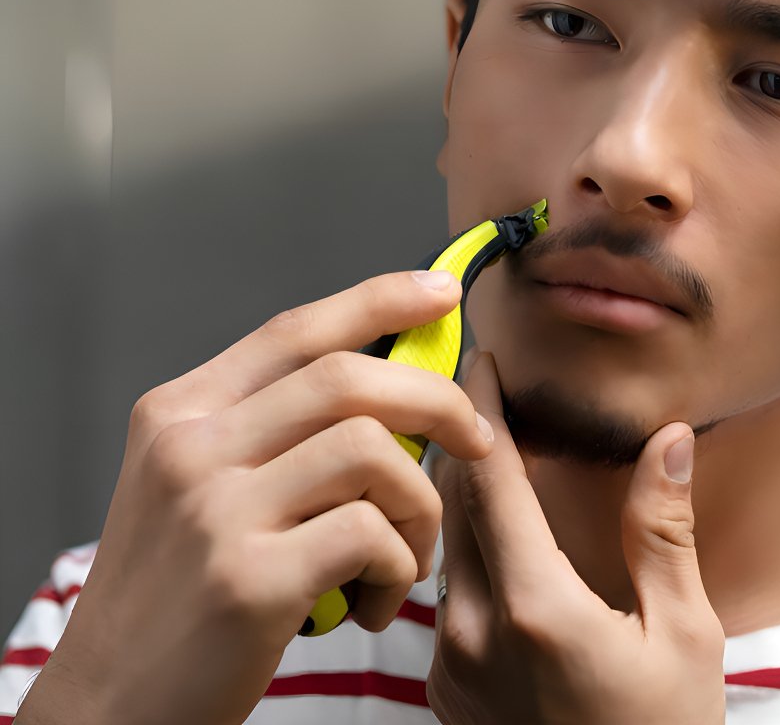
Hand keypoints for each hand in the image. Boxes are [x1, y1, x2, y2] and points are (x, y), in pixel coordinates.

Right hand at [18, 271, 491, 724]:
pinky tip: (373, 600)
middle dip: (436, 400)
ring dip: (420, 504)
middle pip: (348, 377)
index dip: (379, 300)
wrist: (104, 711)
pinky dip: (398, 565)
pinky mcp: (246, 581)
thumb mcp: (194, 488)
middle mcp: (191, 447)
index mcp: (180, 413)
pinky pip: (369, 534)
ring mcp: (214, 511)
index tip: (442, 294)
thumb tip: (392, 384)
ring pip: (371, 451)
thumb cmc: (173, 597)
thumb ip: (272, 430)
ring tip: (408, 556)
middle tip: (476, 441)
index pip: (296, 330)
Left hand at [427, 353, 726, 724]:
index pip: (489, 476)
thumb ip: (663, 531)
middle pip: (451, 500)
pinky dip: (460, 542)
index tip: (479, 356)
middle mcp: (473, 630)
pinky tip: (488, 527)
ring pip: (442, 544)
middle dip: (462, 435)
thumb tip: (669, 440)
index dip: (481, 407)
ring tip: (480, 440)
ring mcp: (451, 664)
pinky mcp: (446, 689)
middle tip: (477, 382)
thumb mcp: (685, 636)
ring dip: (457, 487)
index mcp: (534, 606)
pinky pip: (443, 591)